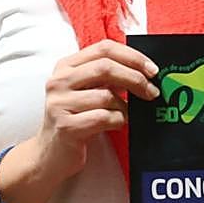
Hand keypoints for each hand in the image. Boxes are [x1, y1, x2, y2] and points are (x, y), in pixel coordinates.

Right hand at [31, 39, 158, 184]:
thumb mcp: (88, 90)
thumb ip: (109, 76)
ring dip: (125, 106)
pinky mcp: (65, 127)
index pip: (104, 48)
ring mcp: (59, 104)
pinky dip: (118, 121)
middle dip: (135, 78)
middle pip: (106, 68)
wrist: (51, 154)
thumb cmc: (76, 117)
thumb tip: (146, 71)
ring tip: (127, 114)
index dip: (132, 56)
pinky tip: (117, 124)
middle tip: (152, 91)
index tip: (152, 69)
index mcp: (66, 66)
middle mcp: (59, 81)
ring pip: (106, 96)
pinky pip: (103, 118)